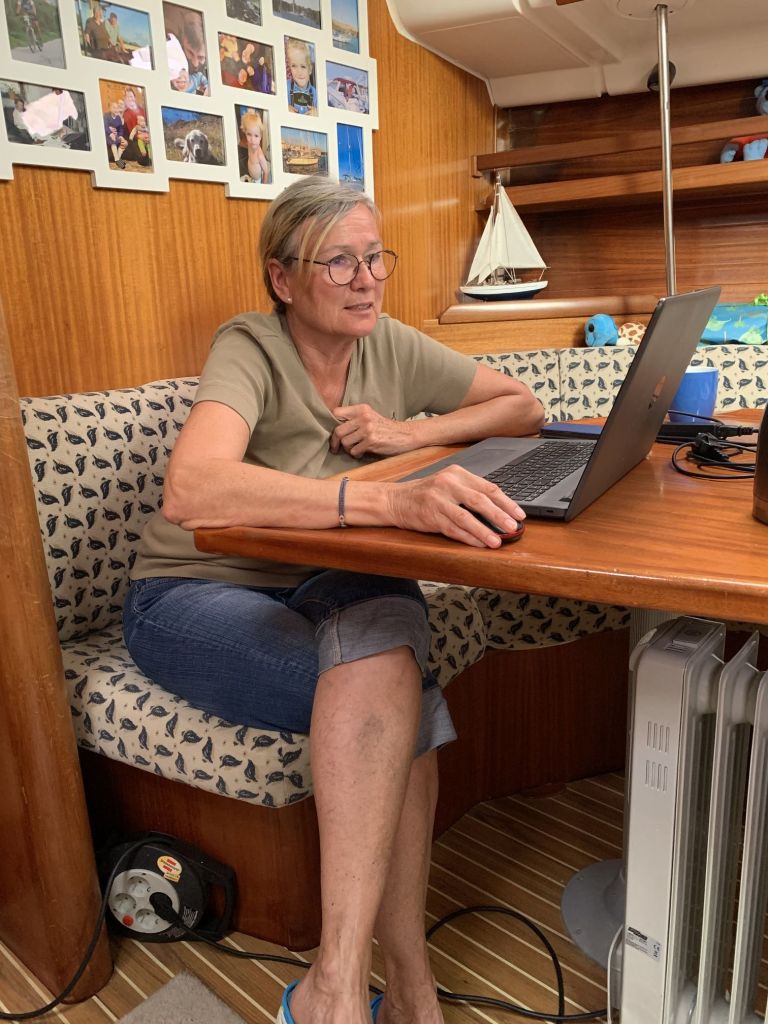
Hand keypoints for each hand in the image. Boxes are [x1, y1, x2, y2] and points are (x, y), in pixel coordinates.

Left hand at [330, 404, 416, 456]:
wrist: (406, 435)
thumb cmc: (386, 428)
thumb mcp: (371, 417)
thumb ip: (355, 419)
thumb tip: (334, 428)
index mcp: (362, 409)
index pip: (337, 412)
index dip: (332, 423)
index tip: (334, 432)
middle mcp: (364, 417)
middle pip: (338, 430)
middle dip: (335, 442)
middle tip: (336, 448)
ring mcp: (368, 429)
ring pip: (345, 442)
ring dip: (348, 449)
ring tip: (354, 449)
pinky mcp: (371, 441)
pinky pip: (354, 451)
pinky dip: (356, 454)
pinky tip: (362, 453)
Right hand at [386, 465, 524, 547]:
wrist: (395, 500)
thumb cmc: (426, 494)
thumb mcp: (448, 484)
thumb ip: (470, 492)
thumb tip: (499, 509)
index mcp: (457, 474)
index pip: (487, 487)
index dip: (506, 502)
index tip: (519, 514)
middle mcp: (448, 484)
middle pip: (480, 501)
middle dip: (499, 516)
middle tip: (513, 527)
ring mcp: (438, 500)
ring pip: (466, 517)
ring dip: (484, 531)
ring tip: (498, 541)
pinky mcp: (431, 516)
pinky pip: (453, 529)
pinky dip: (468, 538)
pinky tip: (479, 544)